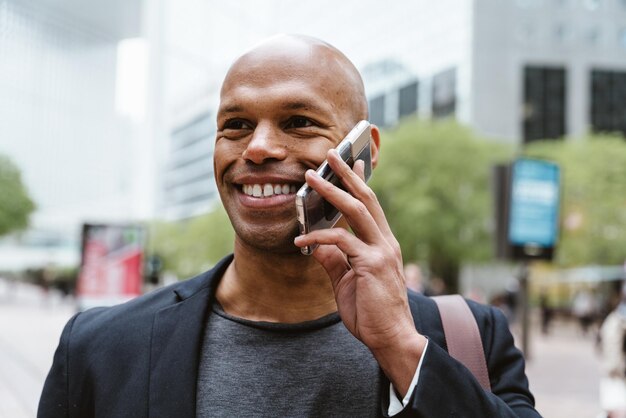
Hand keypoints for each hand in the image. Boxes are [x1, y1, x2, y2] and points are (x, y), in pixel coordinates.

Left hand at [294, 149, 425, 394]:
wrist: (391, 339)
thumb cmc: (371, 312)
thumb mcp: (346, 282)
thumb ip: (334, 260)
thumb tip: (317, 244)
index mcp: (382, 244)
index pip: (371, 206)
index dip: (360, 183)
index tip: (353, 163)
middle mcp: (385, 242)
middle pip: (366, 199)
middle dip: (347, 174)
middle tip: (332, 154)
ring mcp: (381, 251)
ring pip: (356, 210)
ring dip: (332, 191)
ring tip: (311, 178)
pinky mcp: (371, 264)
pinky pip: (340, 241)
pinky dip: (318, 236)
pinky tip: (300, 239)